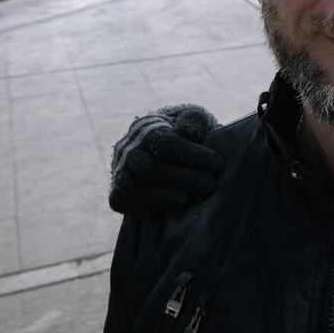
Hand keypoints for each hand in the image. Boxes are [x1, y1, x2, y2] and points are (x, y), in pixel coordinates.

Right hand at [109, 104, 223, 216]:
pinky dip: (138, 208)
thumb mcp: (196, 120)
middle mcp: (128, 148)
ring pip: (131, 185)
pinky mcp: (116, 191)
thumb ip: (194, 121)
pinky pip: (118, 201)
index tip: (217, 164)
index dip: (192, 155)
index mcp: (148, 127)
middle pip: (149, 166)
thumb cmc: (189, 135)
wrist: (173, 153)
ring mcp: (119, 170)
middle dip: (182, 178)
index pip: (165, 142)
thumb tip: (188, 133)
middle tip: (208, 185)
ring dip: (162, 196)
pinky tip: (161, 213)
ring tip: (186, 200)